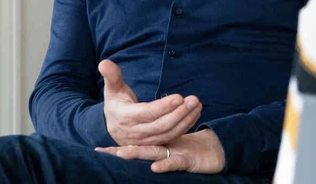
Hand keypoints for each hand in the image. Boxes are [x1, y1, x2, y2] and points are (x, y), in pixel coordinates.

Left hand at [95, 128, 225, 173]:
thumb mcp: (173, 154)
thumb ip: (157, 153)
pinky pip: (176, 162)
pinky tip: (155, 168)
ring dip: (139, 153)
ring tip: (121, 154)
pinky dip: (166, 165)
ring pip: (155, 152)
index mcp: (159, 147)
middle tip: (102, 152)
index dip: (118, 150)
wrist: (218, 149)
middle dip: (121, 151)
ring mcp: (176, 154)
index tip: (97, 152)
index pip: (136, 147)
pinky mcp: (188, 161)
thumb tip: (143, 159)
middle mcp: (165, 149)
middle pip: (140, 148)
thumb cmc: (193, 153)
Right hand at [99, 59, 202, 145]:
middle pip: (161, 125)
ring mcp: (146, 141)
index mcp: (125, 117)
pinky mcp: (155, 144)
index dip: (163, 107)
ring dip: (186, 119)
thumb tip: (104, 63)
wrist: (112, 128)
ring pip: (169, 132)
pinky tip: (195, 113)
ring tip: (197, 105)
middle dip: (180, 113)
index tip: (179, 97)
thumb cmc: (116, 104)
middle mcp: (136, 132)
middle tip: (194, 100)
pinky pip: (172, 136)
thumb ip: (111, 76)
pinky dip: (186, 126)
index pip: (147, 113)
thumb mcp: (112, 90)